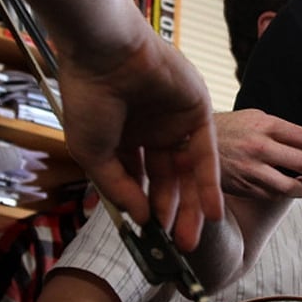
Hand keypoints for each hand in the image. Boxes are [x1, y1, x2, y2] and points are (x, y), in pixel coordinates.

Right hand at [56, 32, 221, 250]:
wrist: (107, 53)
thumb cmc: (89, 98)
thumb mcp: (95, 154)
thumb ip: (119, 187)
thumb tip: (141, 218)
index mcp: (121, 137)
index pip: (137, 180)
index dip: (143, 208)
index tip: (149, 239)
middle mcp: (149, 130)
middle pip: (166, 180)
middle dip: (171, 214)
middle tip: (177, 248)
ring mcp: (174, 120)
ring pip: (187, 172)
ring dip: (192, 207)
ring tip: (191, 241)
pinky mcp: (197, 111)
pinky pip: (206, 155)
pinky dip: (209, 184)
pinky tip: (212, 213)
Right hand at [216, 109, 301, 199]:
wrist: (187, 145)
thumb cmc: (227, 129)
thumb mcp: (257, 120)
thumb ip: (290, 130)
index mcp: (267, 125)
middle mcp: (261, 147)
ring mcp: (252, 169)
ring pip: (292, 186)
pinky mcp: (244, 187)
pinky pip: (274, 195)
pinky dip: (286, 194)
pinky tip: (290, 189)